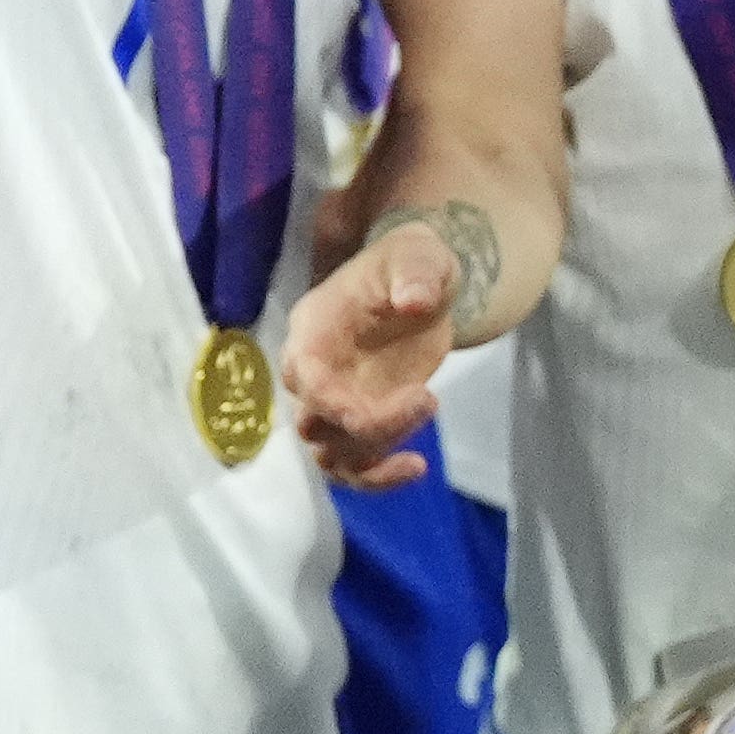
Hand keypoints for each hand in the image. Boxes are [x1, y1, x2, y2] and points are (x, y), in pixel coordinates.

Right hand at [282, 218, 458, 489]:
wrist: (419, 283)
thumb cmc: (410, 264)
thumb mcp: (419, 255)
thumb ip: (415, 274)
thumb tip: (415, 301)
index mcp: (312, 332)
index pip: (306, 379)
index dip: (340, 402)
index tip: (410, 395)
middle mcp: (311, 373)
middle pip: (316, 424)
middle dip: (370, 427)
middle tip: (427, 399)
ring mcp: (332, 402)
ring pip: (330, 454)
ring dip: (373, 460)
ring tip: (418, 456)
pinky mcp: (357, 420)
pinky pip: (351, 465)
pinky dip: (376, 478)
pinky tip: (415, 469)